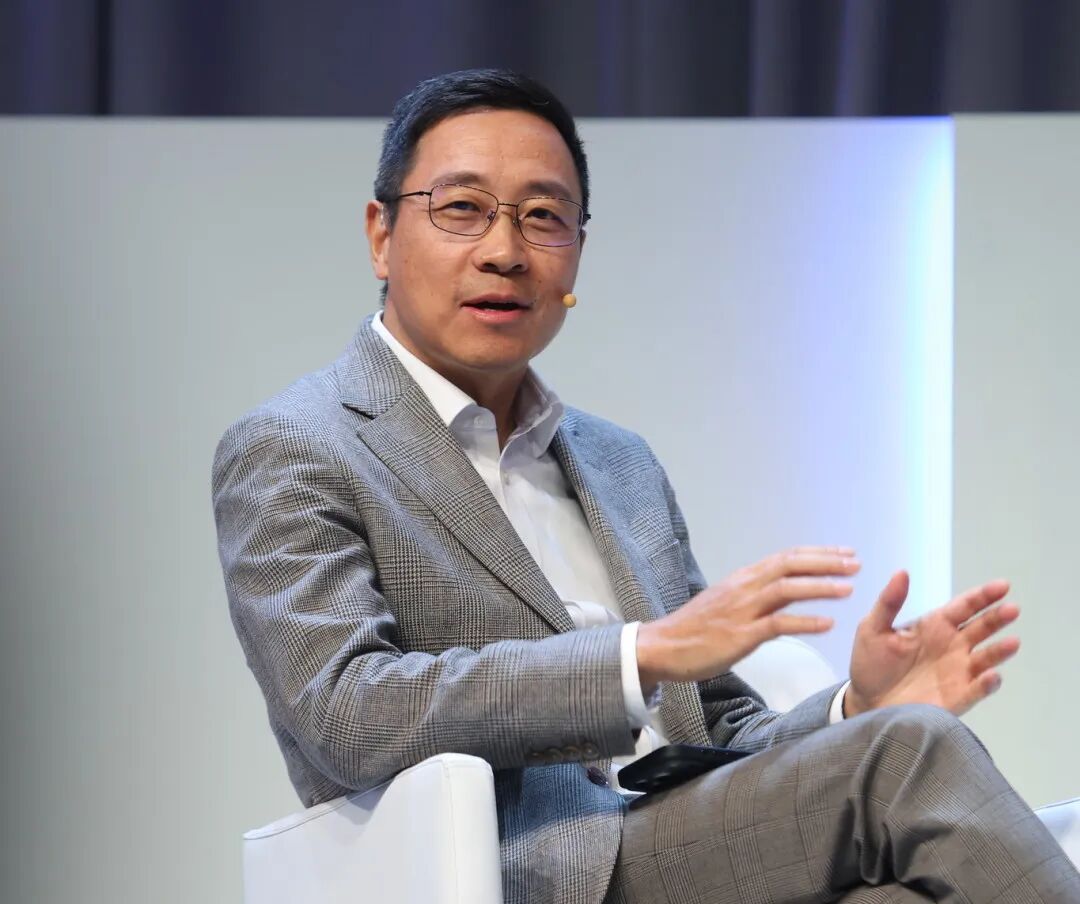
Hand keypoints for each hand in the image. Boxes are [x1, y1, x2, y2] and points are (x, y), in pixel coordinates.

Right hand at [637, 546, 858, 690]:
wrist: (662, 645)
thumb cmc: (694, 629)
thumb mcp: (725, 603)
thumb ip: (753, 596)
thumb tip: (779, 593)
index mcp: (743, 579)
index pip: (786, 557)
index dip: (818, 554)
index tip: (844, 553)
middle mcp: (744, 588)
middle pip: (790, 565)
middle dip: (826, 563)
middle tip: (855, 563)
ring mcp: (742, 611)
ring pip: (787, 590)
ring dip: (821, 587)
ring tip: (848, 589)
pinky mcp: (740, 636)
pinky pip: (779, 625)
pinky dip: (806, 622)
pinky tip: (828, 624)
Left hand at [845, 571, 1019, 717]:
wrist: (865, 702)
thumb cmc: (871, 662)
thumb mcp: (873, 628)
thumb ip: (889, 602)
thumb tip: (902, 572)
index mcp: (935, 626)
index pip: (964, 607)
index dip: (983, 596)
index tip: (1003, 586)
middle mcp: (953, 647)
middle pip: (981, 629)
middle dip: (997, 618)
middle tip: (1012, 609)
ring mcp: (957, 672)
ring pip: (986, 658)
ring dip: (999, 651)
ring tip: (1012, 642)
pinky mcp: (956, 698)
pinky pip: (976, 690)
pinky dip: (986, 684)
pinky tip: (991, 676)